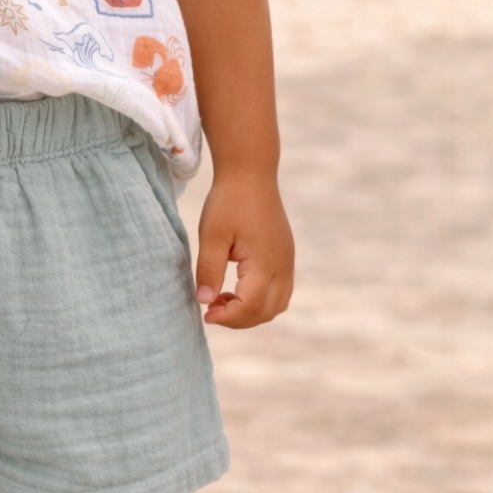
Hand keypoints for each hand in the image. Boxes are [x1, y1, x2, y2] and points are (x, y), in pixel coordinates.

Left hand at [195, 173, 293, 328]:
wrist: (251, 173)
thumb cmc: (229, 202)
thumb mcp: (212, 235)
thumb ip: (209, 270)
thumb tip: (204, 301)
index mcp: (264, 262)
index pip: (251, 306)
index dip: (228, 317)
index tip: (205, 314)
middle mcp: (283, 266)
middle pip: (267, 312)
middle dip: (239, 319)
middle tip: (211, 308)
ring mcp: (287, 261)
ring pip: (277, 304)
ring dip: (251, 311)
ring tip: (223, 298)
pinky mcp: (286, 256)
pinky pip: (280, 291)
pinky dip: (261, 299)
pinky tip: (236, 288)